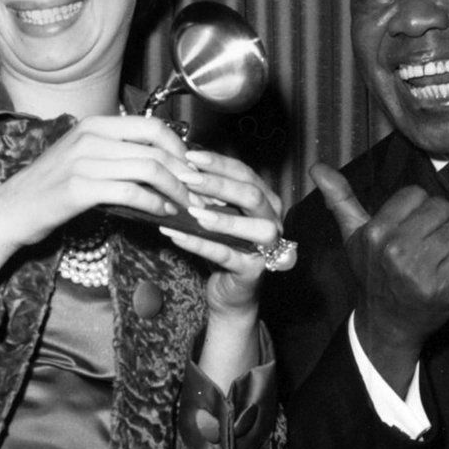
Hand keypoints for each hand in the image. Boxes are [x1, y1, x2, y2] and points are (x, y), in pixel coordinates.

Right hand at [0, 114, 199, 292]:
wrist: (9, 211)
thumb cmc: (49, 188)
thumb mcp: (82, 158)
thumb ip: (116, 153)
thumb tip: (160, 163)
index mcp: (95, 125)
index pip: (153, 126)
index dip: (180, 148)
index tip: (193, 170)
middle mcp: (91, 137)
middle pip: (157, 147)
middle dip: (186, 172)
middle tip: (200, 193)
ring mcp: (84, 161)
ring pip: (149, 168)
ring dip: (175, 190)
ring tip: (186, 206)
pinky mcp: (80, 188)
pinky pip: (131, 192)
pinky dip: (154, 204)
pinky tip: (162, 214)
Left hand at [157, 149, 285, 389]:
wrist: (230, 292)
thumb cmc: (223, 247)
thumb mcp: (217, 215)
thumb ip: (208, 194)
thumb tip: (181, 165)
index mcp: (266, 201)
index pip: (245, 174)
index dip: (218, 163)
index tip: (189, 155)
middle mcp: (273, 221)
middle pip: (251, 195)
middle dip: (217, 184)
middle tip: (185, 176)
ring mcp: (267, 248)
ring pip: (252, 227)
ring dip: (220, 216)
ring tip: (189, 208)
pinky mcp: (253, 272)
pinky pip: (227, 255)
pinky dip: (200, 244)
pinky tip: (176, 234)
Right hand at [312, 161, 448, 395]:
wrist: (385, 325)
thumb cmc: (372, 276)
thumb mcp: (352, 237)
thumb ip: (340, 199)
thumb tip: (317, 167)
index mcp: (375, 231)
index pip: (417, 194)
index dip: (418, 210)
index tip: (410, 228)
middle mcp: (395, 248)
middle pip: (441, 209)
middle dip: (438, 225)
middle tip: (426, 245)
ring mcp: (418, 270)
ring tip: (436, 260)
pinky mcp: (440, 288)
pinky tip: (446, 275)